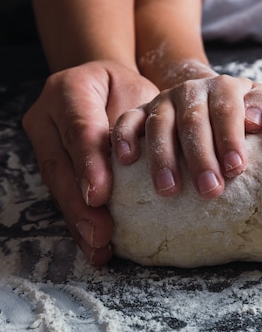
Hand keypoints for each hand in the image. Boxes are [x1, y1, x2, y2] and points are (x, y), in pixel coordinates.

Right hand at [22, 61, 158, 264]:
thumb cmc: (127, 90)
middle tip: (99, 233)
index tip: (99, 195)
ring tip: (97, 246)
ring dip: (77, 219)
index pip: (79, 129)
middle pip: (60, 164)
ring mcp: (43, 140)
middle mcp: (48, 116)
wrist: (104, 85)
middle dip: (79, 204)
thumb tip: (149, 164)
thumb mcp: (136, 93)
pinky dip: (79, 220)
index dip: (88, 163)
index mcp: (70, 90)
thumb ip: (135, 123)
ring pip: (56, 184)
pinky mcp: (50, 162)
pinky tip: (94, 244)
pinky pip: (62, 193)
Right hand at [111, 74, 261, 198]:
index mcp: (224, 87)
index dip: (230, 138)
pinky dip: (124, 137)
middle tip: (210, 190)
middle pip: (193, 121)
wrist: (211, 97)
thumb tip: (255, 122)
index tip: (236, 169)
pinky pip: (127, 121)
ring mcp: (164, 100)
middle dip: (201, 157)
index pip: (227, 110)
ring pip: (160, 125)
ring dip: (163, 158)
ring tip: (170, 190)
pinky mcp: (141, 110)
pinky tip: (126, 160)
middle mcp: (191, 89)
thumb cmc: (245, 114)